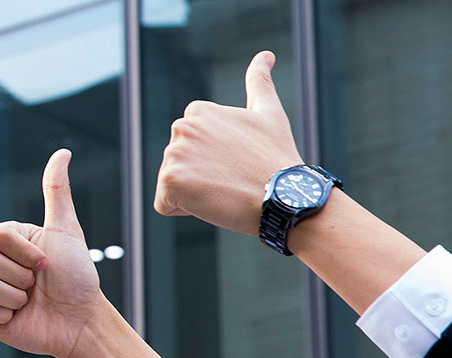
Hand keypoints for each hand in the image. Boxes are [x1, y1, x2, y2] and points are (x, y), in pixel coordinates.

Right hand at [0, 149, 112, 357]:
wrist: (81, 322)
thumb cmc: (78, 277)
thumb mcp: (66, 231)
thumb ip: (57, 192)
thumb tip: (63, 152)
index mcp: (10, 243)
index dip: (25, 252)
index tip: (46, 263)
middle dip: (21, 276)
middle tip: (38, 286)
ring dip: (15, 298)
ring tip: (30, 303)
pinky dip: (2, 315)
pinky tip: (17, 317)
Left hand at [156, 51, 302, 234]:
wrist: (285, 196)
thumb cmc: (278, 158)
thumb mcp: (269, 113)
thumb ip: (259, 82)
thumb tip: (265, 55)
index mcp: (197, 112)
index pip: (190, 148)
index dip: (213, 161)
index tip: (237, 162)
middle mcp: (181, 127)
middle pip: (178, 165)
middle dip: (201, 176)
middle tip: (233, 177)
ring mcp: (174, 153)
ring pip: (172, 184)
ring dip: (194, 193)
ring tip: (224, 189)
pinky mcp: (170, 180)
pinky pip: (165, 204)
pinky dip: (184, 209)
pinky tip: (211, 201)